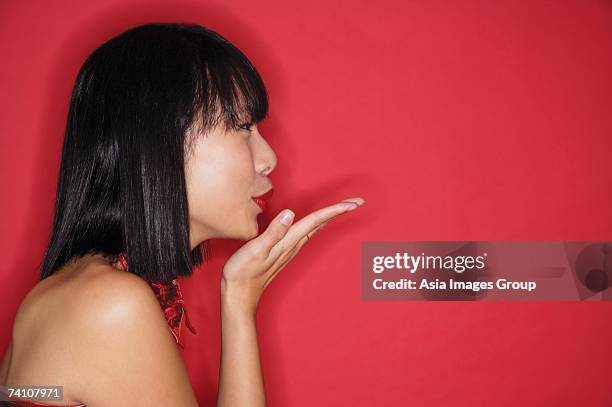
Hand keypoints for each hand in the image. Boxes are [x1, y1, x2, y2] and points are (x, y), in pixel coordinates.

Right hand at [221, 197, 364, 312]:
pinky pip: (307, 233)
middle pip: (321, 223)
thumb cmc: (243, 273)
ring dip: (330, 216)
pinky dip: (317, 223)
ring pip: (316, 228)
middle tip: (358, 201)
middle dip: (340, 211)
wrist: (239, 295)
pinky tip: (318, 222)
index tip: (353, 203)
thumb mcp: (256, 250)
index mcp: (288, 241)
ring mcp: (290, 248)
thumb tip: (289, 214)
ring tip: (344, 207)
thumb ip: (273, 232)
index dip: (334, 210)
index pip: (315, 221)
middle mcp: (293, 244)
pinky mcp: (284, 250)